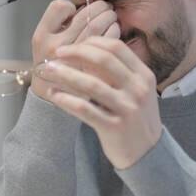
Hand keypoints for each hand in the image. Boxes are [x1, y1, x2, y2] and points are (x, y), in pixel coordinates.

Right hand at [30, 0, 120, 101]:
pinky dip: (114, 32)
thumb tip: (82, 8)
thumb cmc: (50, 62)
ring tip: (111, 17)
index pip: (59, 8)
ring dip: (109, 18)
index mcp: (43, 37)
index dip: (71, 5)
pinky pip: (107, 44)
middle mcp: (56, 47)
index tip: (76, 10)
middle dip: (99, 7)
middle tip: (106, 7)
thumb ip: (57, 23)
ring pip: (96, 27)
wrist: (50, 98)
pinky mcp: (90, 71)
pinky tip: (114, 32)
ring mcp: (73, 60)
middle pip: (84, 17)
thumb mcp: (43, 41)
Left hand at [43, 36, 161, 168]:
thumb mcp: (136, 91)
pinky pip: (84, 109)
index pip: (116, 47)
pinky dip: (66, 100)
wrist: (148, 153)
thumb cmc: (136, 118)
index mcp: (143, 75)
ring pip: (91, 84)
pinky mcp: (114, 127)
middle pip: (103, 60)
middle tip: (57, 53)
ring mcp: (127, 108)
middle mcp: (138, 89)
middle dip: (76, 52)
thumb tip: (84, 52)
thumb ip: (117, 73)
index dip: (91, 42)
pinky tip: (54, 94)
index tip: (71, 45)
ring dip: (65, 74)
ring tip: (48, 71)